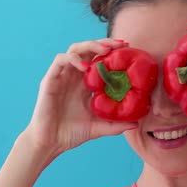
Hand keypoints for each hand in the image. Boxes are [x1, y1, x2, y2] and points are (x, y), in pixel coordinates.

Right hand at [23, 39, 137, 161]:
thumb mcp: (99, 128)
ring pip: (74, 50)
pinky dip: (73, 59)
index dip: (113, 52)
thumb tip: (136, 123)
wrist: (51, 143)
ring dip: (90, 46)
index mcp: (86, 83)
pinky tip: (85, 68)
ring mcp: (62, 76)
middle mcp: (75, 76)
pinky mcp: (50, 80)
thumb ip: (116, 125)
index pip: (99, 60)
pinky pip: (60, 60)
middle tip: (120, 44)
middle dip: (104, 43)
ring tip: (105, 50)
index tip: (128, 49)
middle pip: (88, 50)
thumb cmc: (72, 133)